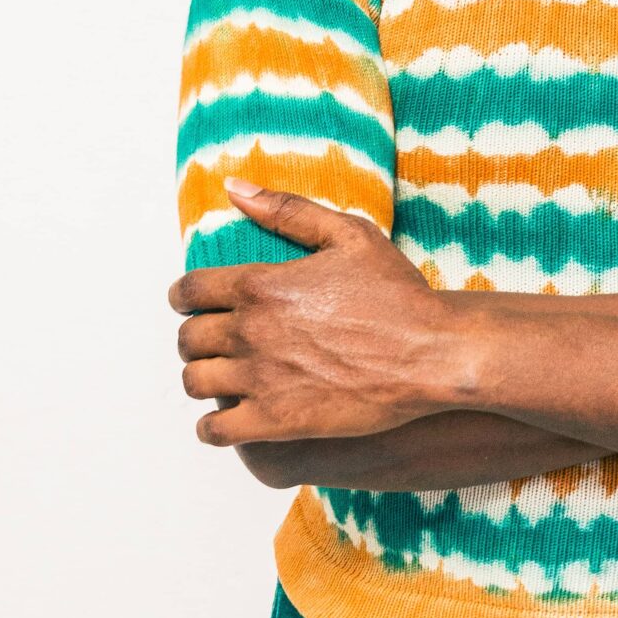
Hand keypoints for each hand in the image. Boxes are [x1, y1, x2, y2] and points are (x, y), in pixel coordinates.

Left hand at [169, 180, 447, 446]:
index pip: (188, 292)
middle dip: (195, 338)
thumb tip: (234, 187)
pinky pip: (216, 430)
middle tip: (215, 343)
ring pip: (195, 383)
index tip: (193, 304)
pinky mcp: (276, 422)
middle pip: (188, 340)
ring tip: (222, 378)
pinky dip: (213, 426)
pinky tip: (228, 418)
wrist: (432, 354)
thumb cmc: (397, 293)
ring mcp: (260, 379)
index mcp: (261, 285)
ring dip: (202, 379)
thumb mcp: (348, 234)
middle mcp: (251, 331)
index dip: (184, 298)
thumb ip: (286, 210)